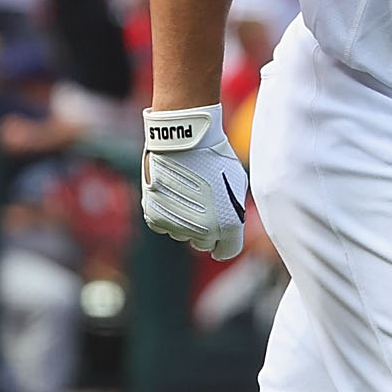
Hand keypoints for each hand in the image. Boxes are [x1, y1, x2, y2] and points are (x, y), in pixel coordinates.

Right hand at [142, 104, 248, 258]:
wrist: (183, 139)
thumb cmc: (214, 157)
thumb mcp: (236, 183)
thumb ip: (233, 210)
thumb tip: (228, 225)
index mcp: (229, 225)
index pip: (226, 252)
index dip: (225, 243)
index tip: (221, 234)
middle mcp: (203, 231)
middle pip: (203, 244)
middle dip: (205, 230)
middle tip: (203, 207)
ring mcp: (177, 225)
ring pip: (182, 234)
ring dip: (185, 221)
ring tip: (186, 193)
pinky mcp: (155, 217)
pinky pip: (163, 225)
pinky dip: (166, 214)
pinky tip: (171, 194)